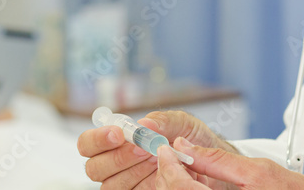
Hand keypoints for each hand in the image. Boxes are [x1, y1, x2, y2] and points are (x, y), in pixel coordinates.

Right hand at [77, 109, 236, 188]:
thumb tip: (143, 125)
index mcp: (118, 142)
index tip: (119, 133)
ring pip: (110, 186)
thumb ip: (162, 120)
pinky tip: (162, 176)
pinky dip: (143, 185)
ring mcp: (128, 184)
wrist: (216, 164)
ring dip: (132, 172)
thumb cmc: (194, 139)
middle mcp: (117, 165)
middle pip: (94, 168)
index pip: (87, 144)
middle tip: (144, 149)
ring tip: (157, 160)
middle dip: (118, 157)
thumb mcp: (182, 123)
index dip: (96, 139)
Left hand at [156, 138, 303, 188]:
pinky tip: (199, 182)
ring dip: (179, 183)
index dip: (167, 164)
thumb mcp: (258, 170)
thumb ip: (217, 160)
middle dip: (170, 174)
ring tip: (188, 167)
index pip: (178, 185)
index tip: (166, 149)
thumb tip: (185, 145)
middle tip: (175, 155)